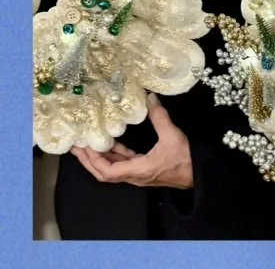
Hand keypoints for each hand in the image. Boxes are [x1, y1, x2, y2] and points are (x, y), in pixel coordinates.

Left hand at [71, 94, 192, 188]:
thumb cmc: (184, 159)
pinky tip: (113, 144)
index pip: (107, 171)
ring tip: (88, 144)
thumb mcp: (172, 135)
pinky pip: (123, 164)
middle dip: (88, 160)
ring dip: (99, 158)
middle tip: (77, 147)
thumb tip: (150, 99)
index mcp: (138, 170)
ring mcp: (138, 174)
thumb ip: (160, 117)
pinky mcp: (143, 169)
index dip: (94, 160)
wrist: (197, 173)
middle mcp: (134, 175)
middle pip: (104, 173)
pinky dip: (115, 155)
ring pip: (112, 169)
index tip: (85, 147)